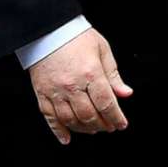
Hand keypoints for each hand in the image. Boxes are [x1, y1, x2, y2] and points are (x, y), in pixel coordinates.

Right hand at [27, 30, 132, 145]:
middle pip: (89, 115)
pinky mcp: (42, 92)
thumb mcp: (102, 49)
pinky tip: (67, 138)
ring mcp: (55, 90)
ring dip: (84, 129)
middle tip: (109, 127)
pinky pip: (50, 117)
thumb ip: (113, 75)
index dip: (116, 117)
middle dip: (102, 125)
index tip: (121, 124)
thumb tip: (125, 93)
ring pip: (70, 120)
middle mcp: (73, 85)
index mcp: (91, 73)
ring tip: (92, 129)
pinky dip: (58, 130)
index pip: (106, 104)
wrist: (48, 28)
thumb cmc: (76, 36)